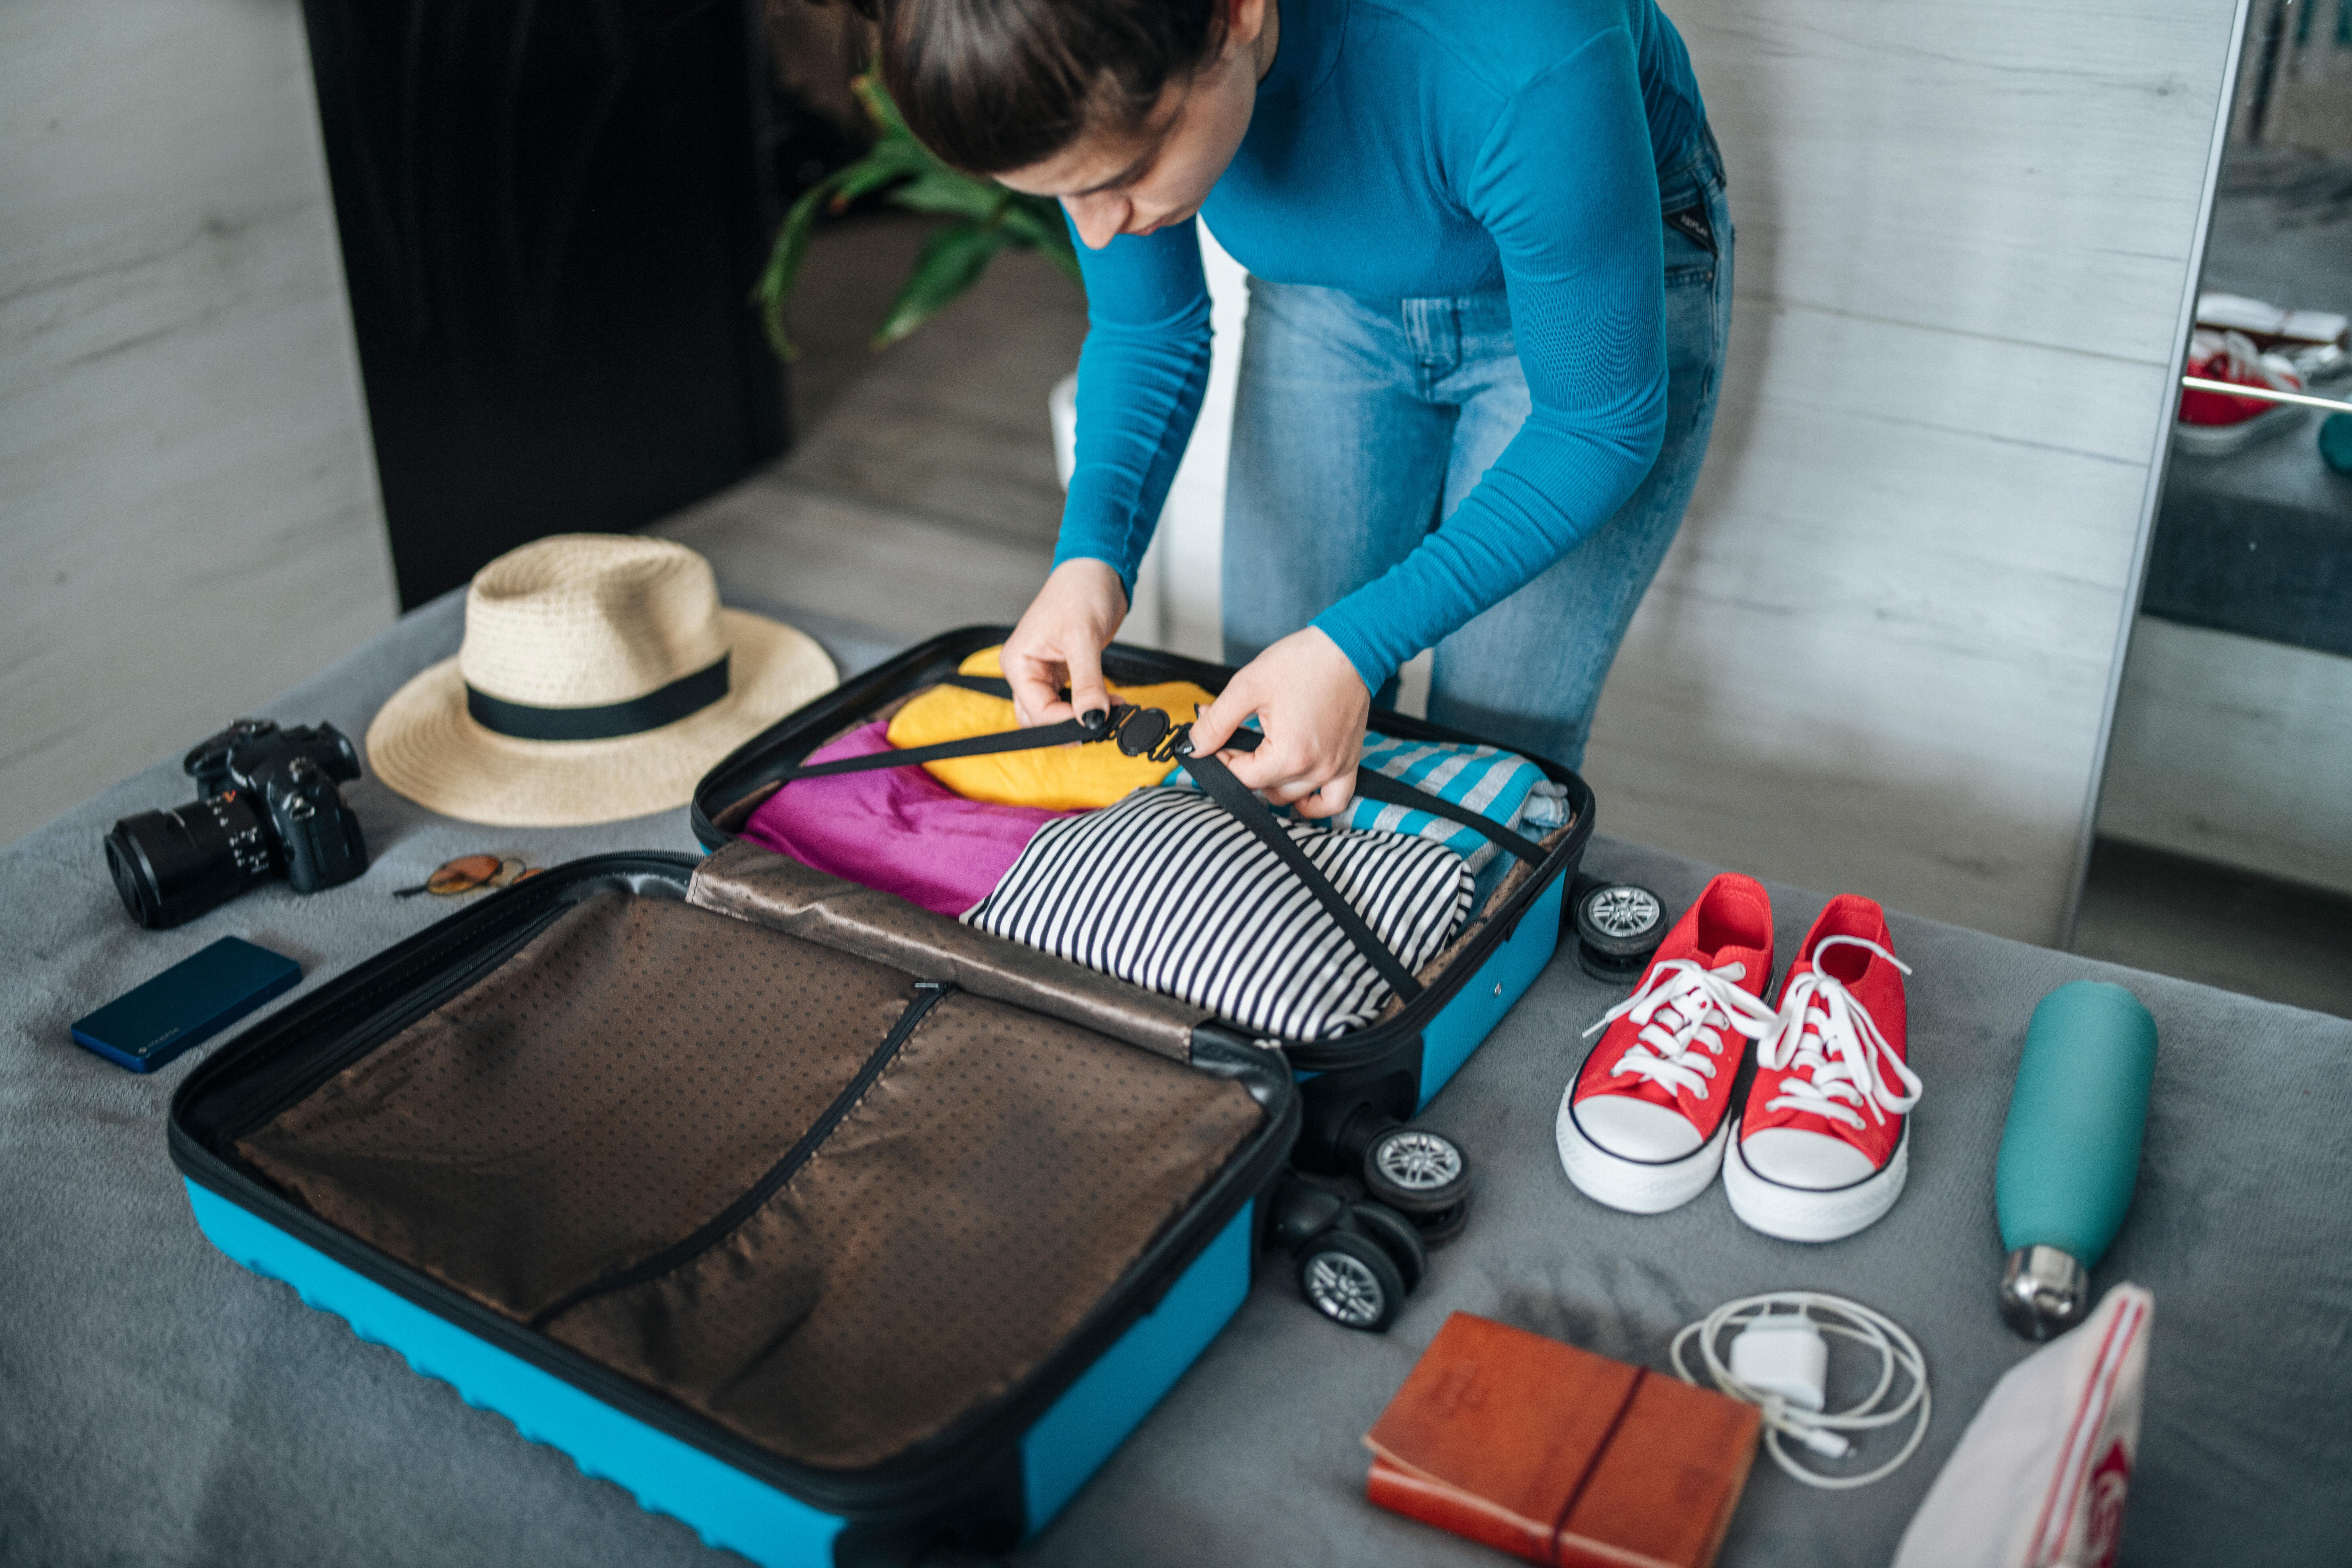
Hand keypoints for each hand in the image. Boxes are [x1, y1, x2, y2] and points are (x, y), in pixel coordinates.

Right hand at [1002, 558, 1127, 727]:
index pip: (1036, 710)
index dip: (1064, 723)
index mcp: (1018, 662)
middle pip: (1039, 718)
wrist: (1096, 570)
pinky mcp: (1063, 671)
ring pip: (1055, 712)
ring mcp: (1044, 672)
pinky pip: (1071, 699)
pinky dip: (1089, 705)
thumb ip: (1086, 683)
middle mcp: (1026, 670)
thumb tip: (1092, 718)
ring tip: (1111, 709)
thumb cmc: (1079, 591)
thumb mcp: (1082, 639)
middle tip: (1103, 724)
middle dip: (1070, 725)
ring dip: (1082, 717)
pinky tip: (1109, 702)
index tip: (1094, 725)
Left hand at [1187, 626, 1370, 818]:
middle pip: (1264, 788)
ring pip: (1291, 797)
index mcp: (1288, 755)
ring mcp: (1335, 769)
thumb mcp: (1247, 687)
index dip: (1222, 759)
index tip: (1218, 738)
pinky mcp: (1349, 762)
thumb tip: (1195, 746)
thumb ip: (1216, 723)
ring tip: (1263, 752)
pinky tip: (1297, 792)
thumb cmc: (1303, 662)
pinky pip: (1333, 802)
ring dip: (1270, 782)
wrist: (1347, 647)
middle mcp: (1315, 769)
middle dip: (1242, 765)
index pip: (1241, 778)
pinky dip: (1313, 803)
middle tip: (1237, 735)